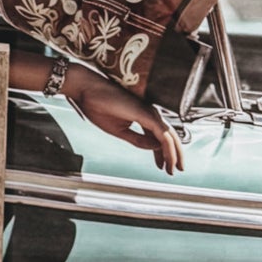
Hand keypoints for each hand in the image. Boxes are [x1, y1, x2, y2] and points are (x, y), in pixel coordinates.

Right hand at [63, 62, 184, 174]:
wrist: (87, 91)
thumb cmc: (98, 106)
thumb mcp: (120, 130)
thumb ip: (138, 140)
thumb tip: (155, 147)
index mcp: (142, 115)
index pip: (158, 136)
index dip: (161, 153)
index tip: (161, 166)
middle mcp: (149, 113)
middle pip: (168, 136)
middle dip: (174, 155)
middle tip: (174, 170)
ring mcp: (149, 113)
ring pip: (170, 136)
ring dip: (174, 155)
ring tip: (173, 169)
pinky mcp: (147, 114)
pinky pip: (163, 135)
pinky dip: (169, 150)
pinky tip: (169, 160)